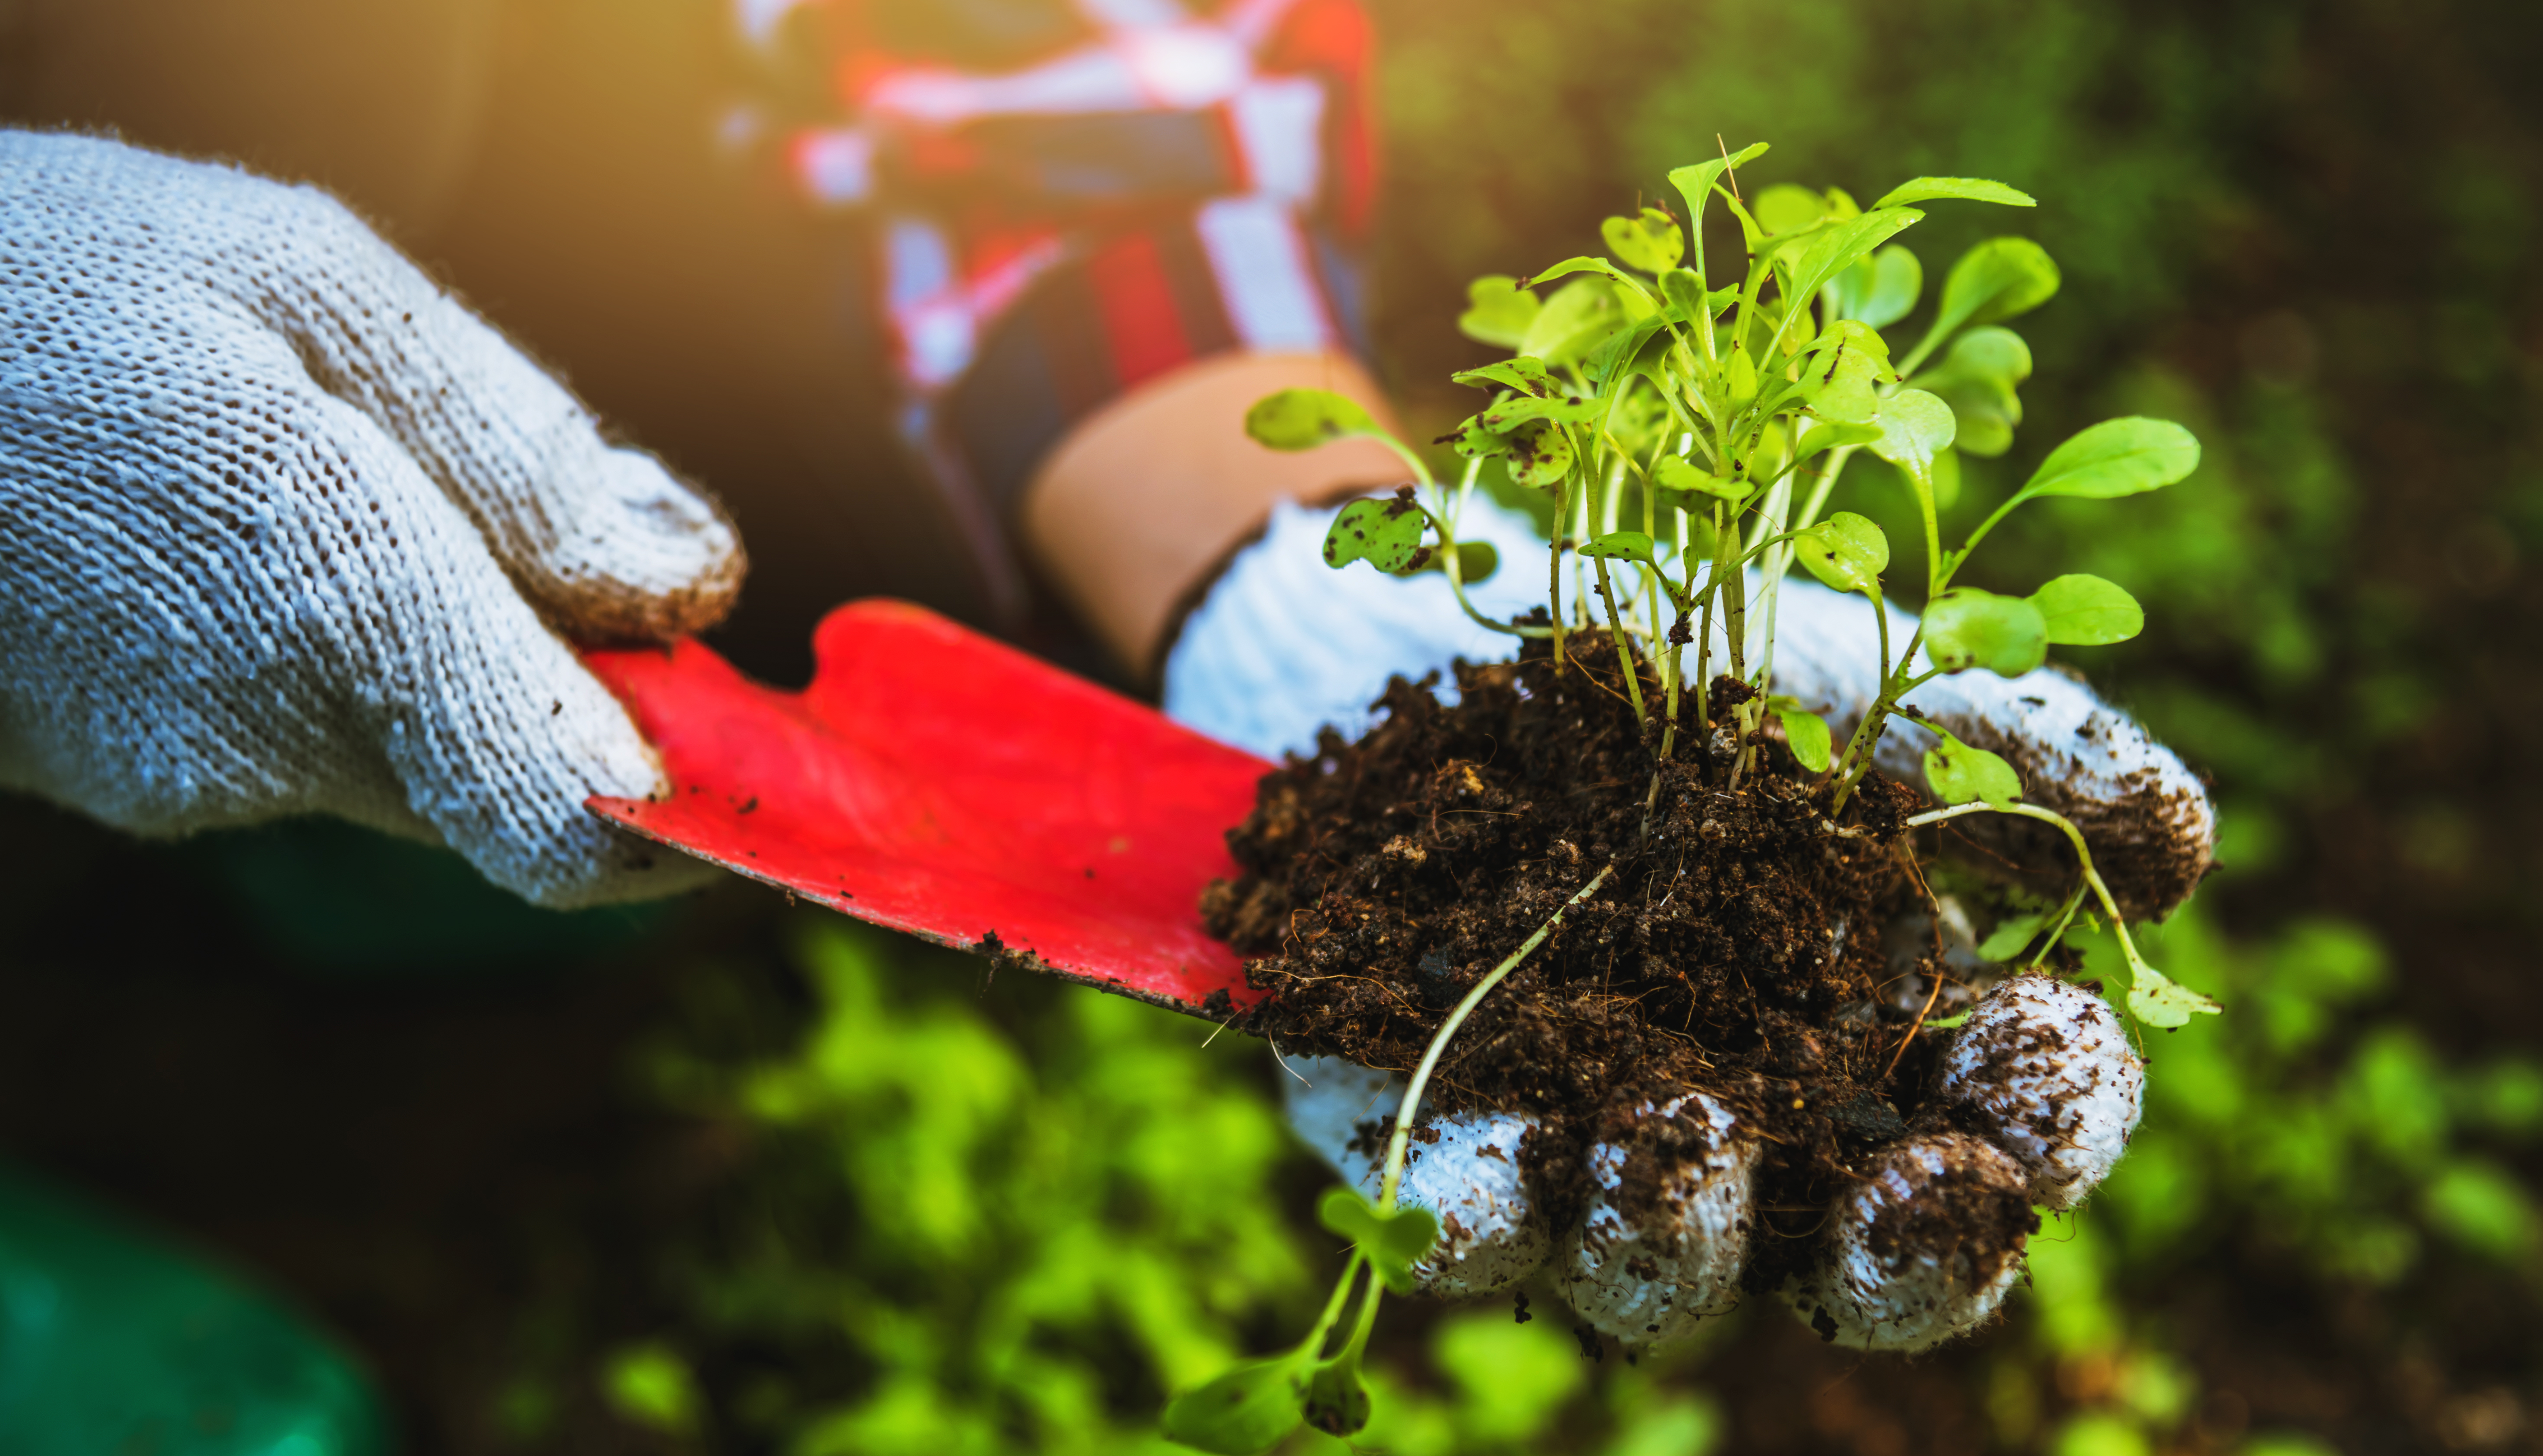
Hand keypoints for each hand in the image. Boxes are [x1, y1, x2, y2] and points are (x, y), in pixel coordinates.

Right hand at [1, 132, 742, 906]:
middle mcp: (268, 735)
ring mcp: (195, 777)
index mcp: (332, 598)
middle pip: (534, 792)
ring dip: (482, 668)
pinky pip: (327, 746)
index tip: (767, 734)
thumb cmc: (64, 286)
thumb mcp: (310, 285)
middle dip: (604, 697)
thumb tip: (695, 581)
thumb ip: (519, 449)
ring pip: (434, 764)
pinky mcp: (144, 779)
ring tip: (403, 503)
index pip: (582, 817)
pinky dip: (371, 666)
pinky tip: (293, 543)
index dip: (709, 807)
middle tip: (593, 559)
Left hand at [1164, 496, 2188, 1349]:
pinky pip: (1466, 1221)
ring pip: (1663, 1268)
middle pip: (1864, 1261)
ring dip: (1681, 1222)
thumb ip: (2016, 753)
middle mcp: (1764, 1134)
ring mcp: (1597, 1158)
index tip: (2056, 1040)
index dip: (2053, 1111)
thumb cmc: (1677, 676)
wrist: (1439, 639)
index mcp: (1892, 1040)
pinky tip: (1471, 1185)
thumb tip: (2182, 848)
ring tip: (1672, 1133)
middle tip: (1923, 1201)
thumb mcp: (1856, 683)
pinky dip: (1474, 1213)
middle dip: (1912, 1253)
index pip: (2010, 1127)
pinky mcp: (1445, 1145)